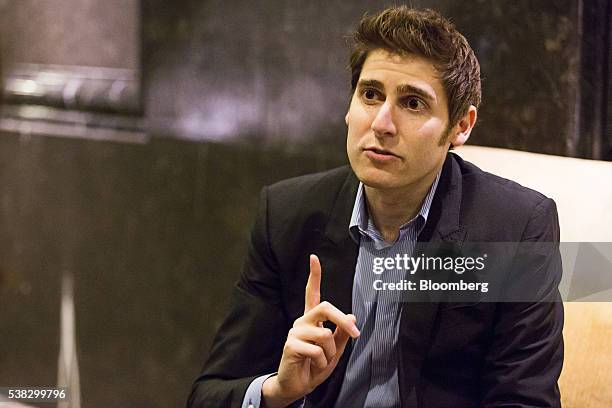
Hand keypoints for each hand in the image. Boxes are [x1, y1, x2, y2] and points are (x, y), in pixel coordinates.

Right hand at [262, 254, 359, 407]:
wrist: (297, 386)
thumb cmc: (314, 367)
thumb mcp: (334, 351)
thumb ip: (342, 334)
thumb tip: (352, 315)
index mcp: (312, 320)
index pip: (312, 293)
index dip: (313, 275)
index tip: (314, 258)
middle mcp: (302, 322)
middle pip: (325, 307)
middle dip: (343, 320)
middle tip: (356, 333)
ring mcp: (295, 332)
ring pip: (325, 334)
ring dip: (331, 352)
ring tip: (322, 361)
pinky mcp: (290, 345)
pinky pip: (317, 350)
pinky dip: (321, 361)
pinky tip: (312, 365)